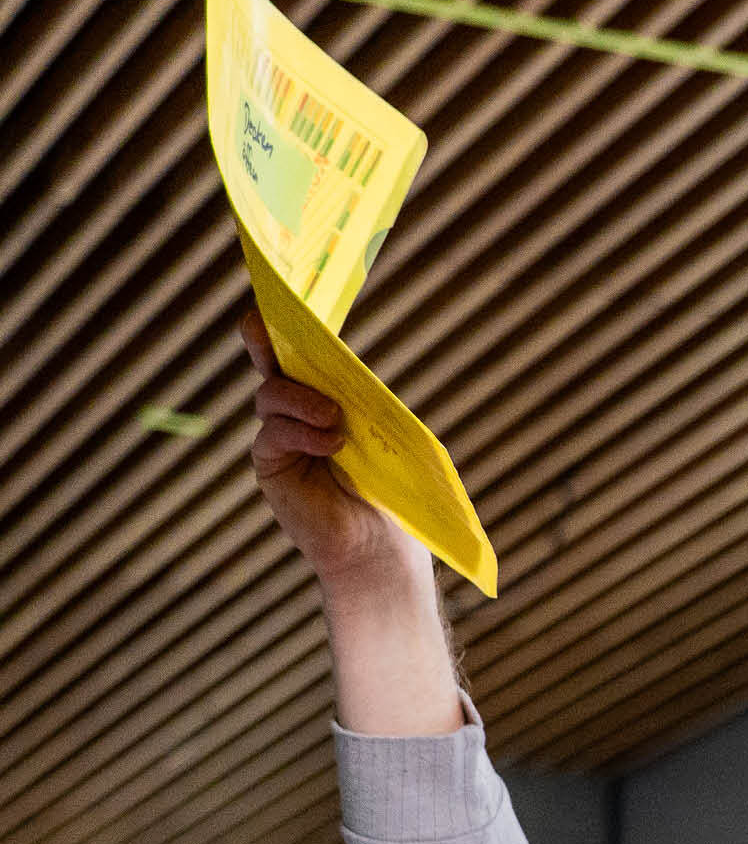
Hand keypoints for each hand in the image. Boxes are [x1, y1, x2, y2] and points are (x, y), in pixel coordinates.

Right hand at [241, 309, 418, 589]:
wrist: (379, 544)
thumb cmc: (389, 490)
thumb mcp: (381, 436)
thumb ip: (359, 402)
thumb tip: (343, 374)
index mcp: (326, 395)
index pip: (303, 351)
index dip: (290, 324)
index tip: (282, 299)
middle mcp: (296, 408)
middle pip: (270, 359)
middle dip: (263, 335)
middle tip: (262, 321)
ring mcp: (279, 433)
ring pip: (272, 393)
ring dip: (301, 399)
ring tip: (334, 419)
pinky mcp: (270, 462)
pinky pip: (273, 431)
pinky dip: (300, 431)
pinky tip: (329, 442)